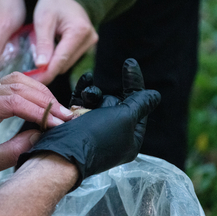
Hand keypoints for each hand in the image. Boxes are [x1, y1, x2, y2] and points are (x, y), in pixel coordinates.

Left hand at [0, 72, 72, 185]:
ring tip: (58, 108)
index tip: (59, 123)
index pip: (14, 102)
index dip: (39, 112)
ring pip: (18, 80)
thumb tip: (40, 134)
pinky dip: (33, 90)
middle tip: (66, 115)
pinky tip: (44, 100)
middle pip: (19, 87)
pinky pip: (14, 84)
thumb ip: (15, 149)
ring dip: (41, 93)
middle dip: (46, 101)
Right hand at [18, 59, 160, 187]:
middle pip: (115, 103)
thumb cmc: (96, 136)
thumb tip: (155, 95)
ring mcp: (93, 129)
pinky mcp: (76, 123)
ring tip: (87, 98)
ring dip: (92, 95)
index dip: (135, 83)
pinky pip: (81, 102)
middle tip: (100, 105)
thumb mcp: (124, 118)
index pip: (138, 106)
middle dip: (107, 99)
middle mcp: (112, 134)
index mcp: (130, 138)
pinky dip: (83, 90)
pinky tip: (85, 78)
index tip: (129, 63)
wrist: (61, 152)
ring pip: (97, 101)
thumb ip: (140, 103)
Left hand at [32, 0, 98, 84]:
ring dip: (52, 66)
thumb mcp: (43, 19)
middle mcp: (88, 40)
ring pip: (67, 64)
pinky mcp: (87, 46)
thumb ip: (43, 43)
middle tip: (28, 74)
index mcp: (79, 31)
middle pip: (64, 65)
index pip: (61, 61)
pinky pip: (69, 59)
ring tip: (35, 65)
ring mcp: (90, 44)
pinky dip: (57, 61)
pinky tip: (46, 58)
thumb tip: (41, 66)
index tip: (31, 82)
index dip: (46, 74)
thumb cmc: (54, 2)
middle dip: (47, 71)